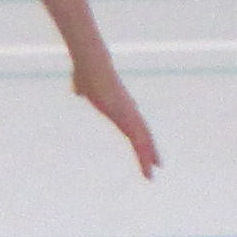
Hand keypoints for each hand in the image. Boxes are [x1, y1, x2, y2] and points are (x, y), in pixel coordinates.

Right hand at [76, 60, 159, 177]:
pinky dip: (141, 147)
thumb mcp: (84, 85)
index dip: (142, 140)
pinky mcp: (124, 113)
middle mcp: (129, 110)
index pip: (136, 128)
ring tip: (151, 172)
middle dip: (150, 152)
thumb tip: (79, 91)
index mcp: (122, 107)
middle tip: (157, 168)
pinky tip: (146, 158)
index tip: (148, 152)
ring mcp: (128, 112)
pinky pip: (135, 133)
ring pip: (142, 138)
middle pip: (144, 135)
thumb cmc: (87, 71)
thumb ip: (84, 90)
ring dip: (147, 155)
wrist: (90, 64)